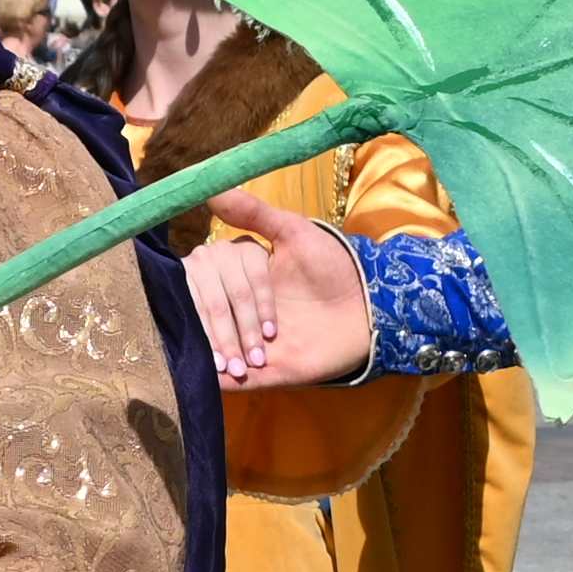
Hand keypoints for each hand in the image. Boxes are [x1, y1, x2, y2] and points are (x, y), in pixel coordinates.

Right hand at [182, 192, 380, 388]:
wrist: (366, 310)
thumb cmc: (331, 265)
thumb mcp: (294, 232)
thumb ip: (254, 214)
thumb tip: (213, 193)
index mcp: (235, 270)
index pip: (212, 277)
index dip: (240, 296)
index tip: (268, 313)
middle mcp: (231, 302)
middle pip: (205, 309)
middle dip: (227, 328)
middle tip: (257, 344)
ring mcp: (241, 335)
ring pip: (208, 339)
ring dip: (221, 350)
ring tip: (241, 366)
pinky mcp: (257, 370)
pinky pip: (224, 378)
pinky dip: (216, 378)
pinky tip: (223, 377)